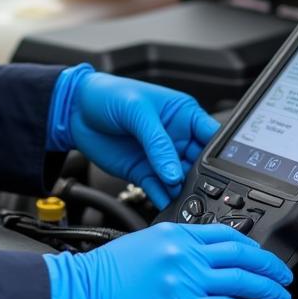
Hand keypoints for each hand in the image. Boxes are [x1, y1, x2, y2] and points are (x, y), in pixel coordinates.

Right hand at [42, 222, 292, 298]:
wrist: (84, 290)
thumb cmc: (105, 271)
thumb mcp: (142, 243)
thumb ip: (171, 246)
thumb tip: (194, 255)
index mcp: (175, 232)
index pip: (223, 233)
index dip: (250, 245)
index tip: (261, 254)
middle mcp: (184, 251)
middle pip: (240, 254)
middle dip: (268, 265)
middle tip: (283, 274)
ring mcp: (185, 277)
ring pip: (240, 279)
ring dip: (266, 288)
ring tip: (279, 295)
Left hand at [51, 68, 220, 207]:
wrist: (75, 110)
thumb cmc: (109, 94)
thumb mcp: (138, 111)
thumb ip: (158, 143)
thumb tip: (173, 172)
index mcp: (183, 115)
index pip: (211, 137)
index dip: (220, 155)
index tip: (222, 172)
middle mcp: (176, 137)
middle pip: (200, 163)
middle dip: (202, 179)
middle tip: (202, 192)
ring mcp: (160, 157)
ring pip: (180, 180)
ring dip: (183, 192)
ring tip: (186, 202)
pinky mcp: (143, 171)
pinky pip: (158, 189)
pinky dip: (163, 198)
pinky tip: (166, 203)